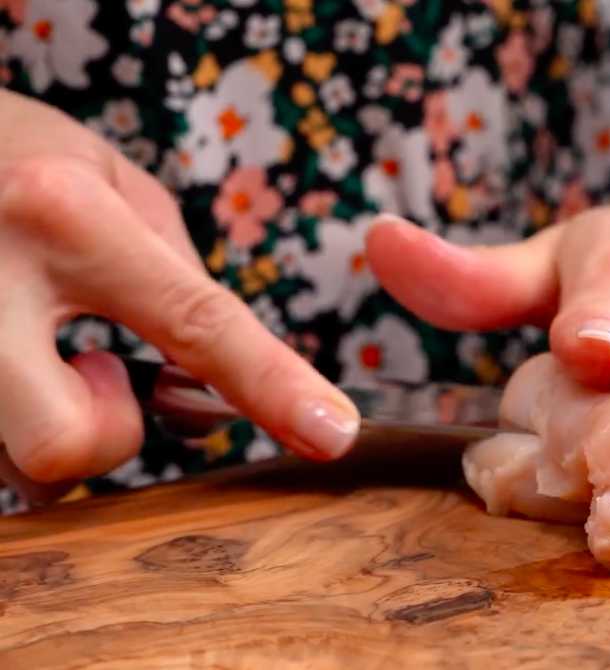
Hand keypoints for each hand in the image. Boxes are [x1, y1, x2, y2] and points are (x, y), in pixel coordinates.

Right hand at [0, 91, 358, 501]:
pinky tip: (11, 365)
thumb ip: (174, 282)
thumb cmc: (13, 154)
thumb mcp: (108, 185)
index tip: (332, 432)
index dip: (272, 386)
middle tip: (95, 376)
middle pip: (64, 443)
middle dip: (100, 438)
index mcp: (61, 216)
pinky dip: (10, 424)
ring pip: (16, 465)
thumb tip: (219, 392)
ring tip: (33, 348)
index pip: (195, 322)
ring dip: (47, 424)